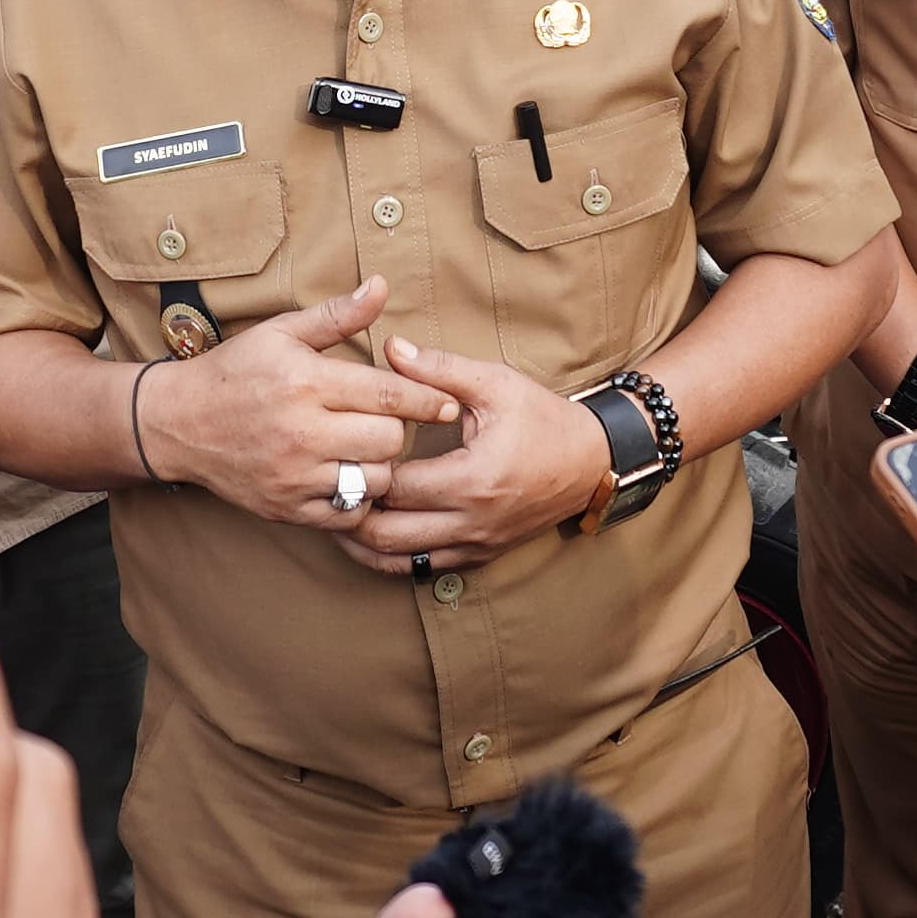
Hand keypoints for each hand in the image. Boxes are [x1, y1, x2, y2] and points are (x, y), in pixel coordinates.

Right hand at [138, 278, 464, 531]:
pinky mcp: (287, 508)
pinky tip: (350, 478)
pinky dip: (358, 498)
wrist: (178, 424)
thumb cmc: (236, 371)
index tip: (448, 403)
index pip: (386, 393)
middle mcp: (301, 432)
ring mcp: (294, 475)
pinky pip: (347, 514)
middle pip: (388, 440)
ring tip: (368, 449)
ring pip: (373, 480)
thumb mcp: (282, 332)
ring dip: (381, 466)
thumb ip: (337, 315)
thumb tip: (381, 286)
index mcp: (305, 382)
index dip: (426, 399)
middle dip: (398, 430)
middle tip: (389, 422)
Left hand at [342, 338, 613, 571]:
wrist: (591, 462)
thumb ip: (440, 368)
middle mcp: (472, 522)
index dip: (360, 469)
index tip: (338, 447)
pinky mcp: (479, 556)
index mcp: (473, 479)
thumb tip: (391, 348)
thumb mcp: (495, 384)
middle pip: (386, 532)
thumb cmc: (543, 419)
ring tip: (334, 510)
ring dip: (361, 540)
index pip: (395, 485)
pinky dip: (389, 554)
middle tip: (325, 482)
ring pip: (397, 560)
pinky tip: (368, 531)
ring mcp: (475, 545)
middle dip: (350, 510)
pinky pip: (420, 569)